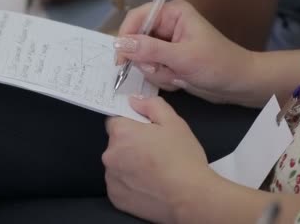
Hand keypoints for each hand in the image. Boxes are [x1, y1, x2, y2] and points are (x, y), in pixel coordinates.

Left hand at [103, 96, 211, 222]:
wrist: (190, 197)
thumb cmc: (182, 158)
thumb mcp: (173, 122)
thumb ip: (151, 105)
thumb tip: (135, 101)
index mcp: (121, 132)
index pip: (116, 121)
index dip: (133, 124)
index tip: (146, 132)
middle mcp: (110, 155)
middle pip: (117, 143)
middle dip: (131, 144)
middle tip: (154, 152)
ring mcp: (111, 178)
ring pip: (117, 165)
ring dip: (129, 165)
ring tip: (154, 171)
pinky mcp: (116, 197)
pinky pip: (119, 184)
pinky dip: (130, 184)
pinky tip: (149, 185)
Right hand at [115, 0, 253, 104]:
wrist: (239, 85)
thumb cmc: (217, 65)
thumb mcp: (183, 57)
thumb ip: (149, 50)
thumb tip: (120, 44)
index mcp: (172, 13)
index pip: (137, 18)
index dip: (126, 38)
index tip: (122, 60)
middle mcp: (166, 25)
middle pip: (137, 41)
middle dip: (149, 62)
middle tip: (167, 70)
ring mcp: (166, 44)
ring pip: (143, 60)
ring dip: (158, 73)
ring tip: (179, 76)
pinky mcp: (168, 60)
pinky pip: (151, 71)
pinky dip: (163, 79)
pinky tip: (180, 80)